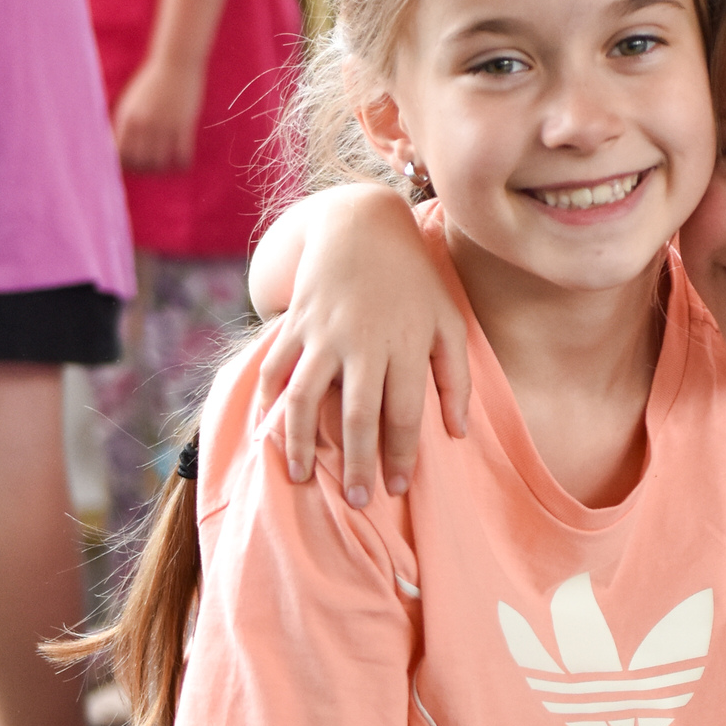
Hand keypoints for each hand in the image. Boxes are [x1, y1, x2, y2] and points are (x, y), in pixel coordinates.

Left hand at [113, 56, 205, 173]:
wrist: (176, 62)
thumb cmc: (152, 81)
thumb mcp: (131, 101)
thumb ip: (125, 123)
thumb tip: (118, 147)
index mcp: (128, 117)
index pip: (120, 154)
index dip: (124, 164)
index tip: (131, 165)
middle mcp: (145, 124)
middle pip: (140, 162)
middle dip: (143, 169)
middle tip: (150, 167)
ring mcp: (165, 125)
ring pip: (160, 163)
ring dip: (162, 169)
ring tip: (165, 166)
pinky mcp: (185, 124)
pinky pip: (182, 157)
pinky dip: (181, 165)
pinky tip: (181, 162)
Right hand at [253, 188, 471, 497]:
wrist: (362, 226)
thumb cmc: (414, 282)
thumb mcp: (449, 322)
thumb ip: (456, 379)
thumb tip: (457, 432)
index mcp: (405, 346)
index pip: (402, 415)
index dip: (399, 456)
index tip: (395, 489)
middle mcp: (363, 343)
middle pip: (356, 415)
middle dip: (356, 463)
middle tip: (357, 500)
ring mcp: (324, 332)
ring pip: (305, 398)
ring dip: (300, 443)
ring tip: (301, 477)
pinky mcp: (296, 323)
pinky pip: (276, 369)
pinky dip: (268, 402)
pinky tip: (268, 432)